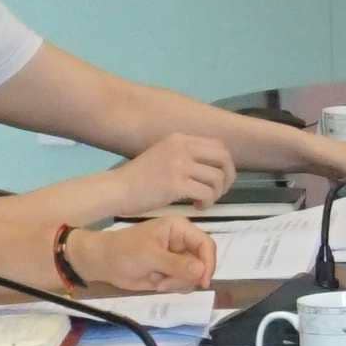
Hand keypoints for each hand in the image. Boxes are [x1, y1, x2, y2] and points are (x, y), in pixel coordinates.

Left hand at [70, 212, 217, 292]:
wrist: (104, 263)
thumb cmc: (125, 252)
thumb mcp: (151, 256)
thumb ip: (177, 264)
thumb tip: (202, 271)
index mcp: (180, 228)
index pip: (206, 244)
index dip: (208, 263)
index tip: (202, 282)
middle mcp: (183, 242)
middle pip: (202, 262)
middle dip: (187, 277)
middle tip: (166, 283)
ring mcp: (178, 258)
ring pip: (194, 276)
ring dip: (178, 283)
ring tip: (158, 282)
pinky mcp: (172, 272)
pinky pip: (184, 283)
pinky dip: (173, 287)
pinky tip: (157, 283)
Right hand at [92, 130, 237, 219]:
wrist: (117, 189)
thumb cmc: (138, 178)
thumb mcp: (164, 155)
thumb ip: (185, 155)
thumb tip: (210, 166)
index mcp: (180, 138)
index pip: (218, 145)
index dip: (225, 163)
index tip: (219, 179)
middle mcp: (182, 147)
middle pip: (224, 158)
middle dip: (228, 177)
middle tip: (219, 192)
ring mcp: (179, 165)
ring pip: (217, 178)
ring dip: (216, 193)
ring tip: (203, 201)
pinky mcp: (176, 184)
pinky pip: (206, 193)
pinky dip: (207, 202)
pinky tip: (197, 207)